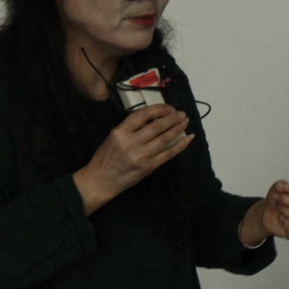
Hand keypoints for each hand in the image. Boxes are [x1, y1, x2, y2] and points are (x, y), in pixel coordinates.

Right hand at [73, 104, 191, 214]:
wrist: (101, 180)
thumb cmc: (105, 157)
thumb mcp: (113, 137)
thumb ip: (131, 128)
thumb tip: (154, 118)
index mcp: (120, 132)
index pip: (143, 114)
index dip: (159, 109)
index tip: (168, 107)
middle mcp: (131, 142)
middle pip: (157, 126)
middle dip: (172, 118)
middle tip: (182, 113)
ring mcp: (141, 155)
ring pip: (165, 138)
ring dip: (178, 128)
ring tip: (185, 122)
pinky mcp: (148, 167)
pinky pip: (168, 154)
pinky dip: (180, 145)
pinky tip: (188, 138)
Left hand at [239, 180, 288, 246]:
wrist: (268, 216)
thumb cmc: (278, 201)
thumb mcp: (276, 190)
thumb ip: (279, 186)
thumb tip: (282, 186)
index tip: (286, 188)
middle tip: (278, 198)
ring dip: (284, 209)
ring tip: (279, 207)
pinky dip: (282, 219)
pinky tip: (280, 217)